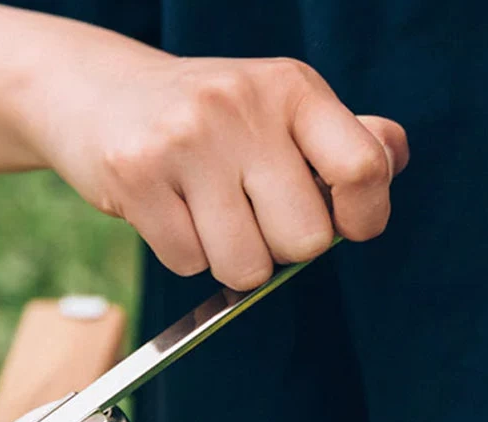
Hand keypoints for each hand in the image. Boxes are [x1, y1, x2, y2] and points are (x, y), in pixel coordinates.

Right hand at [22, 49, 408, 289]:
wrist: (99, 92)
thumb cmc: (206, 117)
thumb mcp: (277, 108)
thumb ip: (342, 140)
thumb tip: (388, 163)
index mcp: (292, 89)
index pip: (363, 169)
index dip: (364, 217)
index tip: (347, 224)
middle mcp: (243, 107)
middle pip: (304, 242)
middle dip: (281, 249)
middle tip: (252, 217)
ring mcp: (187, 141)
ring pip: (245, 266)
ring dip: (230, 260)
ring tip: (208, 216)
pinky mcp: (137, 177)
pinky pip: (188, 263)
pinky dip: (184, 253)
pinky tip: (170, 213)